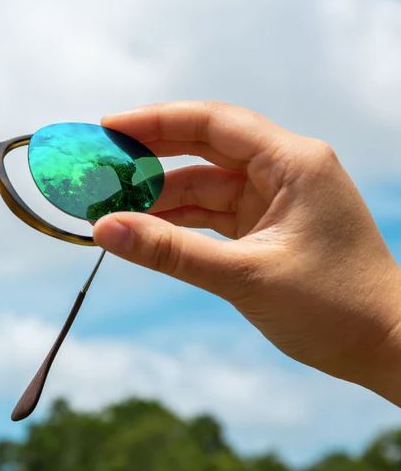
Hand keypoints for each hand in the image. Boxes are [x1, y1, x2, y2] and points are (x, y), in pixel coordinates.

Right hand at [94, 101, 400, 402]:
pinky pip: (212, 215)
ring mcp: (276, 200)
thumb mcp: (244, 276)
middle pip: (203, 149)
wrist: (387, 348)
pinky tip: (142, 231)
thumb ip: (170, 251)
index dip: (156, 122)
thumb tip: (102, 229)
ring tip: (110, 208)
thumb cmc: (334, 308)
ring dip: (159, 199)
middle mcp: (284, 171)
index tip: (108, 128)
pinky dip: (178, 223)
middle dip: (150, 158)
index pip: (213, 123)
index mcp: (293, 163)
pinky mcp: (267, 228)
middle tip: (99, 167)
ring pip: (203, 186)